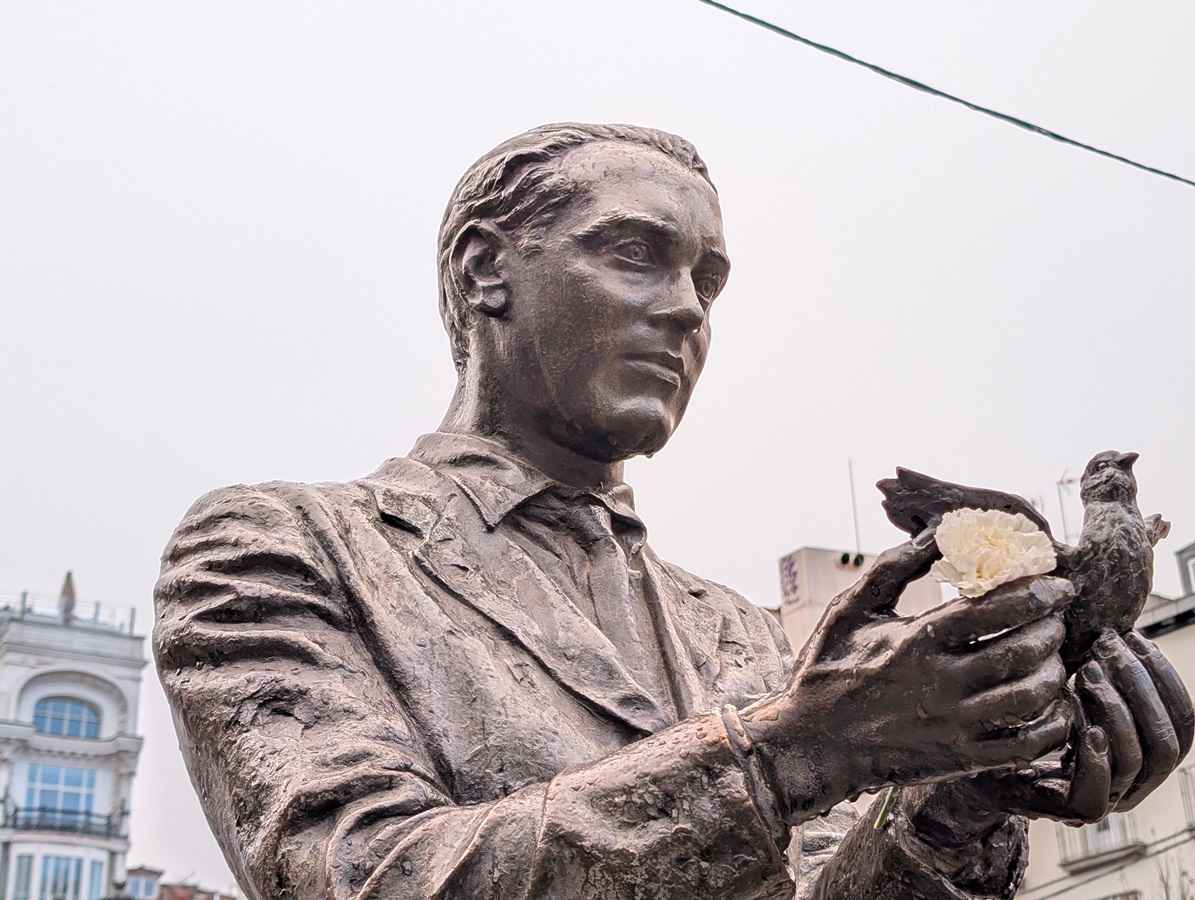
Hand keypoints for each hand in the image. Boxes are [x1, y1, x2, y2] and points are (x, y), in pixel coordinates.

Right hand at [741, 532, 1074, 823]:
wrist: (810, 744)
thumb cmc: (829, 670)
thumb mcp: (850, 609)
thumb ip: (892, 567)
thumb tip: (935, 532)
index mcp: (916, 640)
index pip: (994, 607)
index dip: (1036, 591)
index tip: (1058, 583)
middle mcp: (940, 683)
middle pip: (1022, 650)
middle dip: (1052, 628)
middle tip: (1059, 618)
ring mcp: (953, 725)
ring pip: (1030, 697)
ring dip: (1053, 672)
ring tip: (1053, 657)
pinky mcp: (960, 759)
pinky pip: (1026, 746)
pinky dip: (1050, 725)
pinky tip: (1052, 706)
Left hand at [938, 629, 1194, 827]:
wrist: (978, 756)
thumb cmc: (1024, 714)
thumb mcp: (1067, 686)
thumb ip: (1096, 669)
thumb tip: (1112, 625)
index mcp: (1143, 750)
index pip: (1182, 722)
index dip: (1165, 678)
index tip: (1136, 637)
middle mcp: (1134, 779)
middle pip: (1167, 742)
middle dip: (1141, 687)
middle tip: (1105, 648)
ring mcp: (1108, 798)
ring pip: (1137, 761)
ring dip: (1116, 710)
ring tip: (1085, 672)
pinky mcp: (1073, 811)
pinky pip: (1099, 793)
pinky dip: (1094, 756)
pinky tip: (1082, 725)